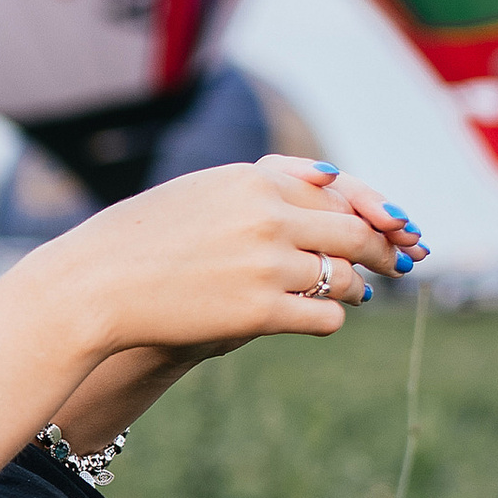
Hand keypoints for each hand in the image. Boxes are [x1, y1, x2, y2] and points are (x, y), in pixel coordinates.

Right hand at [27, 155, 424, 362]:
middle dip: (384, 250)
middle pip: (352, 232)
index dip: (373, 210)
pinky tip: (321, 318)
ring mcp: (265, 264)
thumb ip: (261, 186)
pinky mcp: (259, 311)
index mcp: (253, 179)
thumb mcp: (202, 193)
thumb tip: (327, 180)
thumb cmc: (139, 241)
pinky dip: (331, 318)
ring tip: (355, 294)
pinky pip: (324, 316)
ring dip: (354, 288)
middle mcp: (267, 215)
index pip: (337, 191)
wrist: (95, 287)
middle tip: (402, 263)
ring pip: (343, 277)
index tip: (393, 225)